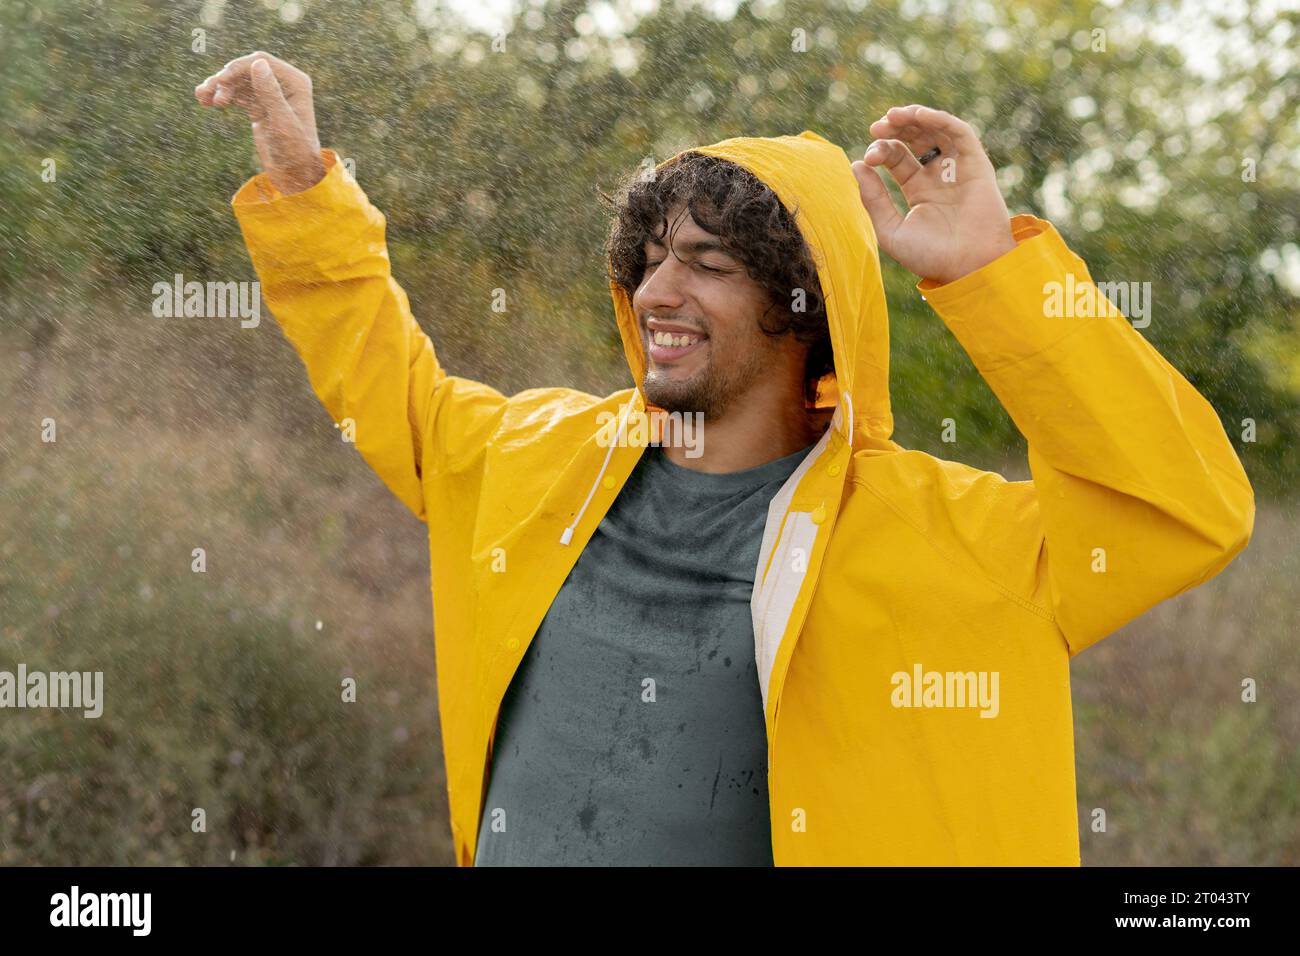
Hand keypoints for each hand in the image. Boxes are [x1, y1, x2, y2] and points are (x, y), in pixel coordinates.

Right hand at [194, 52, 324, 195]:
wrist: (295, 175)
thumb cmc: (295, 150)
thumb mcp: (282, 121)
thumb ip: (270, 93)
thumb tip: (257, 62)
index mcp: (295, 82)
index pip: (262, 63)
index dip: (238, 68)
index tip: (221, 81)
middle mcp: (284, 84)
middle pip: (247, 70)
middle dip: (226, 79)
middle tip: (208, 93)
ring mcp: (271, 94)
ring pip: (239, 82)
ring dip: (219, 87)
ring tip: (201, 97)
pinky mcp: (259, 107)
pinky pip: (237, 95)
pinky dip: (222, 96)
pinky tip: (205, 101)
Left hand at [851, 105, 1015, 284]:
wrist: (968, 266)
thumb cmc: (930, 255)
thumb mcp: (892, 230)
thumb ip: (873, 200)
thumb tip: (856, 166)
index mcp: (918, 189)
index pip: (897, 157)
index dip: (881, 150)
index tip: (868, 158)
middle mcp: (937, 175)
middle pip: (914, 139)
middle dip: (895, 128)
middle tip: (877, 127)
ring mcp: (957, 168)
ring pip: (936, 130)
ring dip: (915, 117)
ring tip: (894, 115)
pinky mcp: (976, 164)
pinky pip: (959, 133)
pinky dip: (940, 119)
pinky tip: (919, 115)